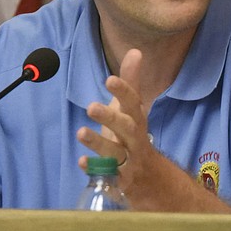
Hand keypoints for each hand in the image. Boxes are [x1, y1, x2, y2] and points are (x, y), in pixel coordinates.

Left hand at [77, 49, 155, 193]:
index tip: (110, 79)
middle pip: (126, 128)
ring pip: (115, 152)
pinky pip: (108, 176)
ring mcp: (129, 160)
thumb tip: (135, 51)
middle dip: (110, 117)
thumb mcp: (133, 108)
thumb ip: (131, 81)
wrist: (150, 176)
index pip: (133, 103)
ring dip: (98, 143)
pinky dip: (95, 170)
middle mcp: (135, 138)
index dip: (123, 91)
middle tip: (90, 106)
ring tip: (80, 132)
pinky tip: (82, 162)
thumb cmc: (133, 133)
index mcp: (137, 118)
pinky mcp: (120, 180)